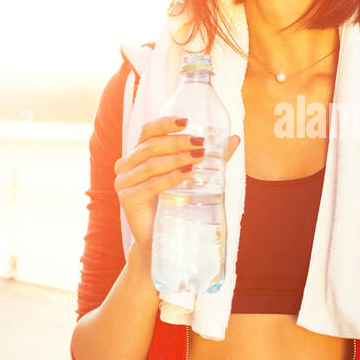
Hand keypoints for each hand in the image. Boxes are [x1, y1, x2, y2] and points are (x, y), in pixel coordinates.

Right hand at [114, 116, 240, 249]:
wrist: (162, 237)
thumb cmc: (176, 202)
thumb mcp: (193, 175)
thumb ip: (211, 157)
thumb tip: (236, 139)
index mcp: (138, 154)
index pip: (148, 130)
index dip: (165, 123)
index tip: (187, 122)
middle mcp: (126, 164)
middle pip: (151, 146)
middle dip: (178, 142)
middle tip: (201, 143)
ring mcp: (123, 181)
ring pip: (151, 164)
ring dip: (177, 158)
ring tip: (199, 157)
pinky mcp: (126, 198)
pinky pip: (150, 184)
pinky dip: (169, 177)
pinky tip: (187, 174)